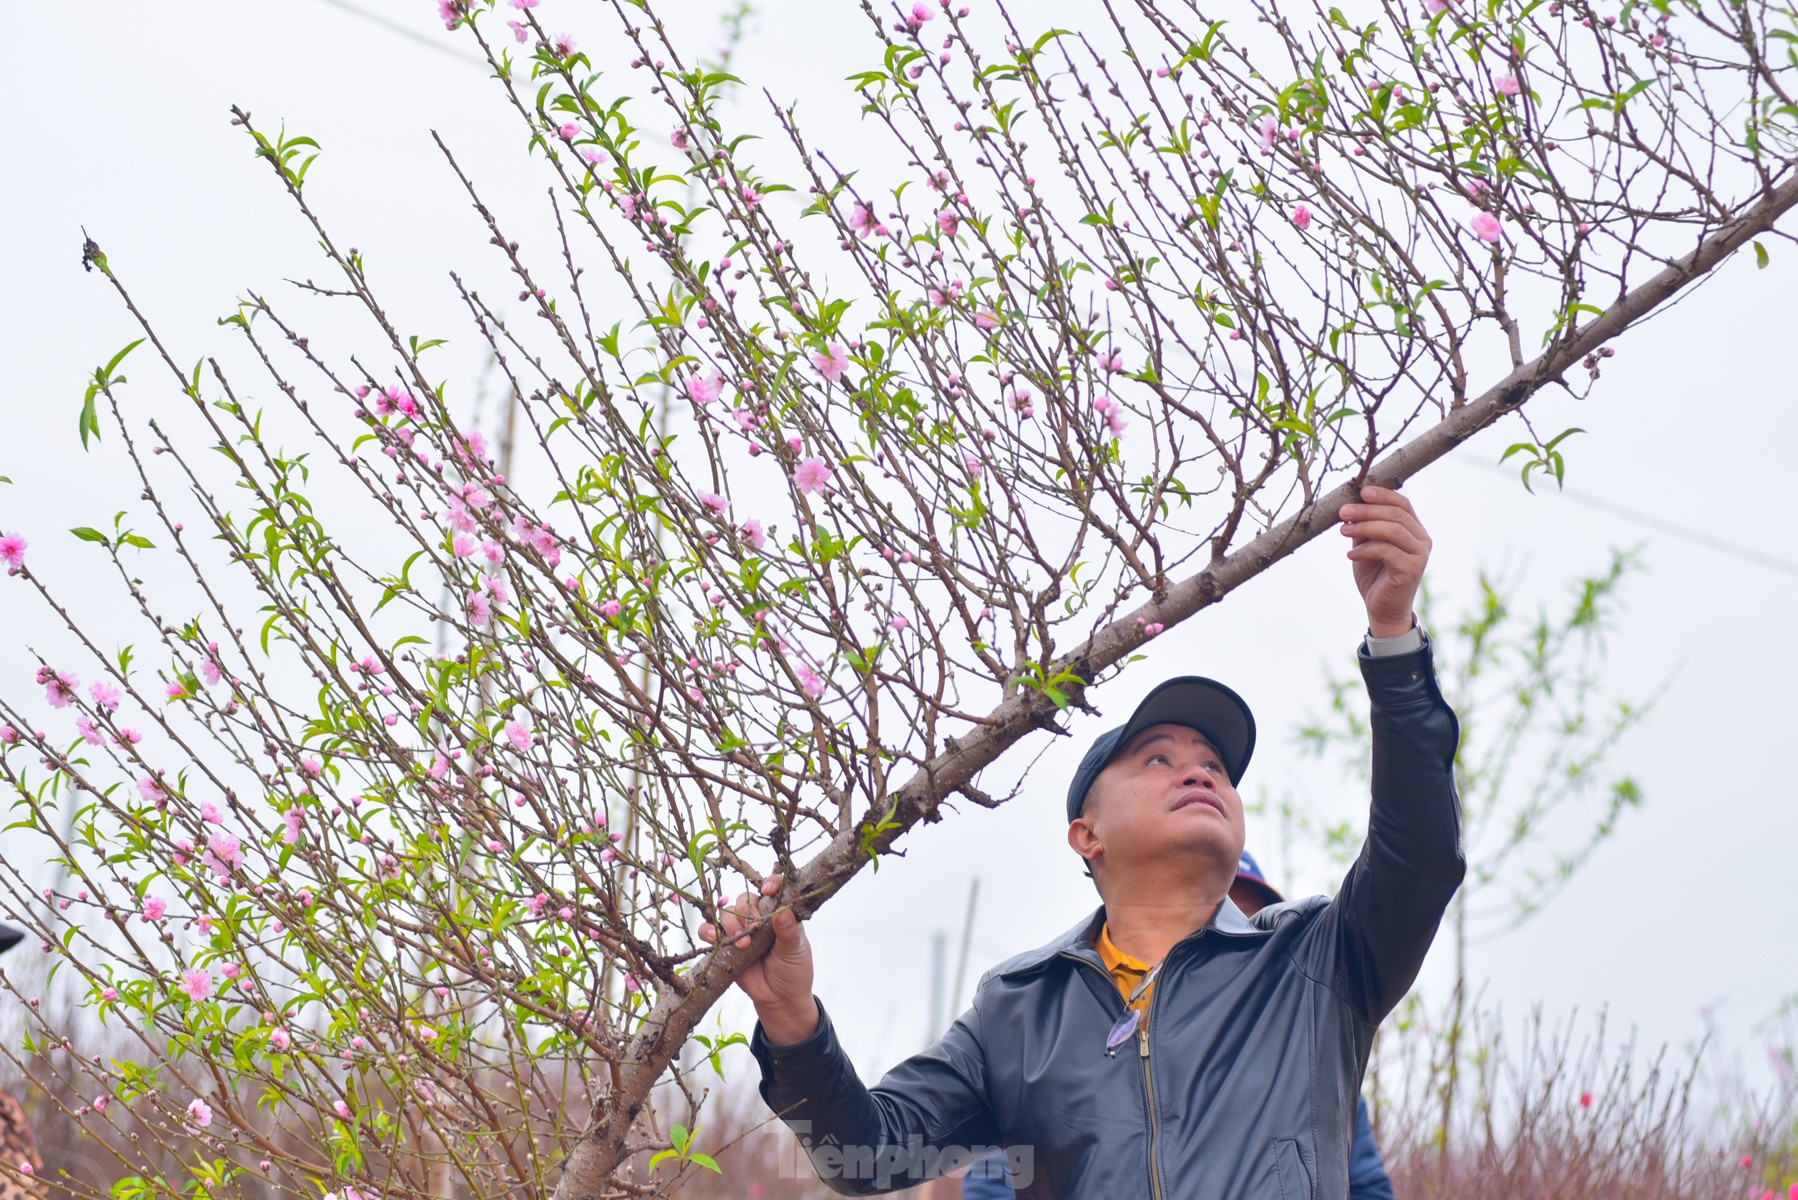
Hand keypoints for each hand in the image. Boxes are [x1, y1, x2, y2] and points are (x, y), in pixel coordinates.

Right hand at [697, 874, 818, 1044]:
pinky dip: (707, 931)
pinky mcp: (725, 946)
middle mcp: (758, 918)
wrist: (779, 999)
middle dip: (746, 912)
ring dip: (730, 924)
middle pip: (744, 900)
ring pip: (726, 913)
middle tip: (754, 931)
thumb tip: (783, 911)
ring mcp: (741, 931)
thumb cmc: (793, 971)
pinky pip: (709, 931)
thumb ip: (788, 931)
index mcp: (779, 913)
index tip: (768, 890)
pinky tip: (712, 938)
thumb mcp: (796, 950)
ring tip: (741, 943)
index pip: (774, 889)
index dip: (770, 884)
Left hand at [1338, 485, 1430, 637]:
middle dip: (1367, 510)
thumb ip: (1363, 527)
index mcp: (1413, 529)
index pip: (1402, 504)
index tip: (1361, 491)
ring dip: (1365, 527)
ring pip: (1393, 530)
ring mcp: (1419, 554)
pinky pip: (1387, 551)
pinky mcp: (1412, 569)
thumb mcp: (1366, 545)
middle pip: (1396, 515)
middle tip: (1343, 512)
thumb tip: (1350, 507)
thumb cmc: (1374, 575)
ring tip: (1343, 530)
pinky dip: (1366, 549)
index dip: (1383, 495)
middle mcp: (1422, 539)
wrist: (1381, 608)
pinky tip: (1350, 555)